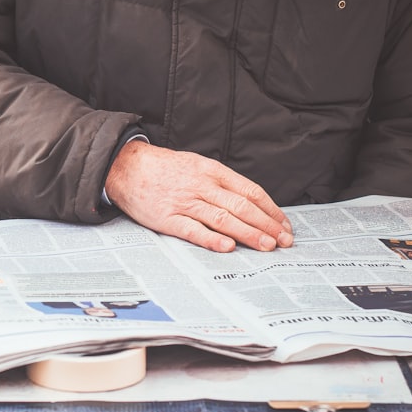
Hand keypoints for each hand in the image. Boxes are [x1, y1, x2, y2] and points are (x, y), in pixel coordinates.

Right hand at [104, 141, 293, 252]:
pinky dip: (212, 239)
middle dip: (267, 224)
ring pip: (223, 218)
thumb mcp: (197, 165)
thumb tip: (249, 202)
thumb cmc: (163, 168)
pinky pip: (193, 230)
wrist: (126, 167)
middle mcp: (202, 186)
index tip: (284, 225)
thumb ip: (221, 182)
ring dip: (248, 233)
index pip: (250, 191)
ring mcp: (184, 202)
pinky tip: (228, 247)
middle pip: (242, 206)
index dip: (271, 210)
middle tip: (284, 240)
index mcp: (211, 171)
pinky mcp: (167, 219)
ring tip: (267, 246)